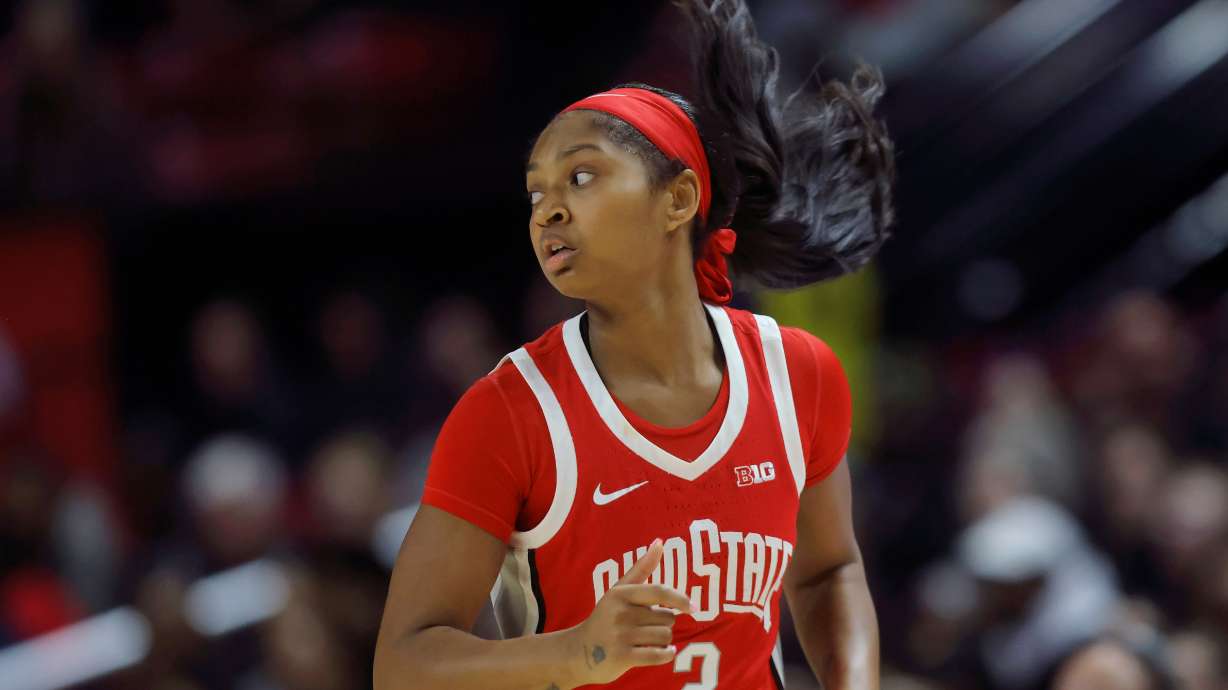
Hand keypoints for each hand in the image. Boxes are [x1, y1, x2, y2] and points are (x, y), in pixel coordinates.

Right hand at [566, 538, 693, 685]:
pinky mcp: (623, 657)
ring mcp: (621, 636)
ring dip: (663, 641)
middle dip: (664, 624)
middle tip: (647, 628)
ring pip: (665, 637)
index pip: (659, 592)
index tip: (694, 607)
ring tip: (647, 640)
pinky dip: (666, 654)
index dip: (680, 599)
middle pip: (667, 618)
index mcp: (622, 594)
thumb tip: (660, 542)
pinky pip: (658, 655)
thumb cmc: (606, 617)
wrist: (579, 651)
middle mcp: (621, 613)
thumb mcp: (619, 591)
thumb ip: (641, 568)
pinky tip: (662, 652)